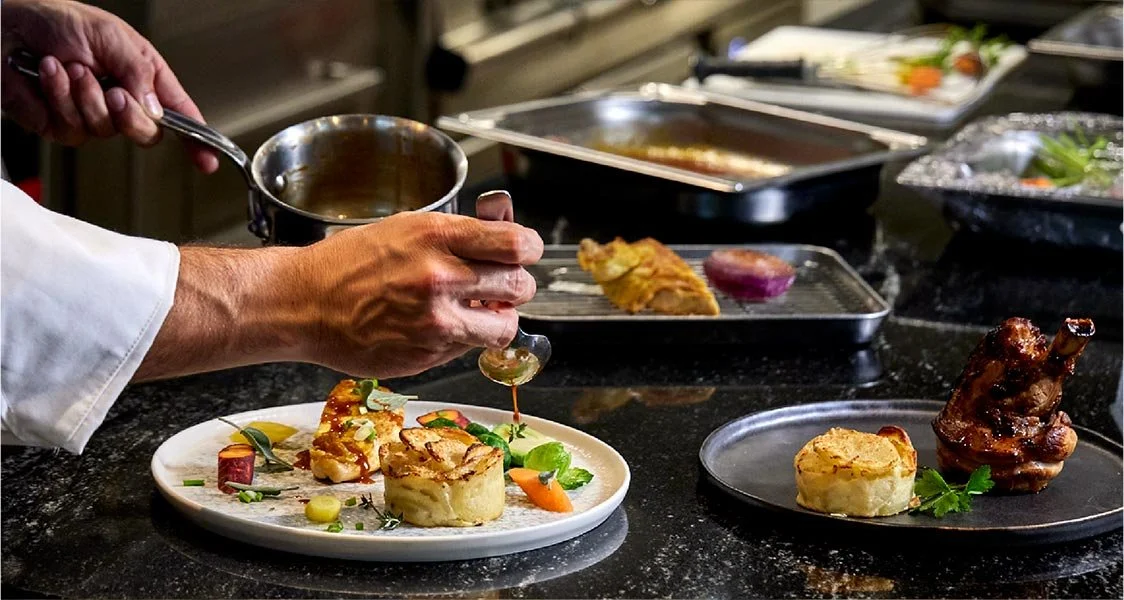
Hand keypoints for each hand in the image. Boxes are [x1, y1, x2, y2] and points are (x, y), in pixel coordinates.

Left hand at [0, 0, 217, 171]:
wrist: (8, 29)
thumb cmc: (58, 21)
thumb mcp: (112, 37)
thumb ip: (140, 73)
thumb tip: (155, 110)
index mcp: (144, 77)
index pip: (179, 114)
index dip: (196, 139)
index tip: (207, 159)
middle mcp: (122, 100)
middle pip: (147, 132)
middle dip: (129, 114)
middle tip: (114, 91)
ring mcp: (94, 116)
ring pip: (106, 130)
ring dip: (84, 95)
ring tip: (71, 67)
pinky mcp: (64, 126)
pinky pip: (73, 129)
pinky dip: (60, 97)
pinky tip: (51, 74)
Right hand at [297, 205, 543, 377]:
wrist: (303, 303)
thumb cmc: (348, 263)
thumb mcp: (405, 228)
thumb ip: (457, 235)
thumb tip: (503, 236)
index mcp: (437, 237)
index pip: (516, 244)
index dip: (528, 249)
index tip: (525, 252)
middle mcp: (440, 278)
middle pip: (519, 286)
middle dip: (517, 286)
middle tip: (504, 286)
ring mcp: (435, 321)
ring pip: (505, 327)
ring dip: (500, 320)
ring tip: (481, 312)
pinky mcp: (427, 354)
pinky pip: (469, 348)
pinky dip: (465, 338)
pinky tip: (440, 326)